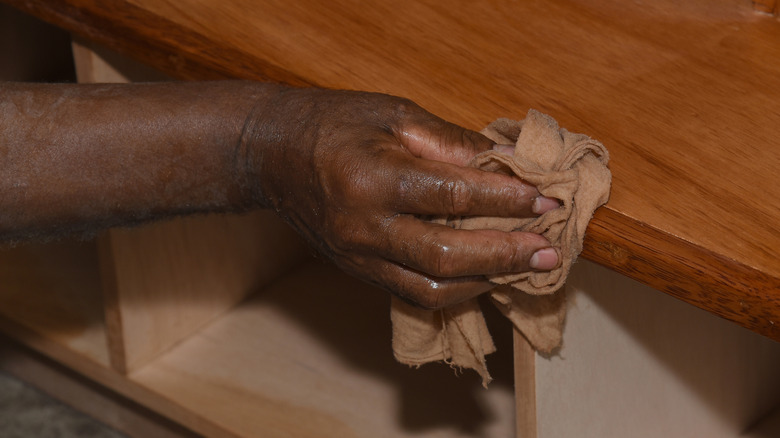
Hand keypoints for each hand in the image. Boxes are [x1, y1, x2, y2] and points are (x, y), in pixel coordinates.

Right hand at [246, 88, 558, 308]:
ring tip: (527, 269)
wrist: (270, 155)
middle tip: (549, 251)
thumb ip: (451, 142)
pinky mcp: (358, 271)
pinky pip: (413, 292)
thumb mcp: (393, 113)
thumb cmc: (333, 124)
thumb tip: (507, 162)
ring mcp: (357, 256)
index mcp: (372, 177)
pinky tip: (487, 275)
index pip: (452, 197)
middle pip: (446, 256)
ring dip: (487, 282)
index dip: (506, 201)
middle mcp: (363, 225)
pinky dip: (457, 288)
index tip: (545, 200)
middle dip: (506, 256)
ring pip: (432, 288)